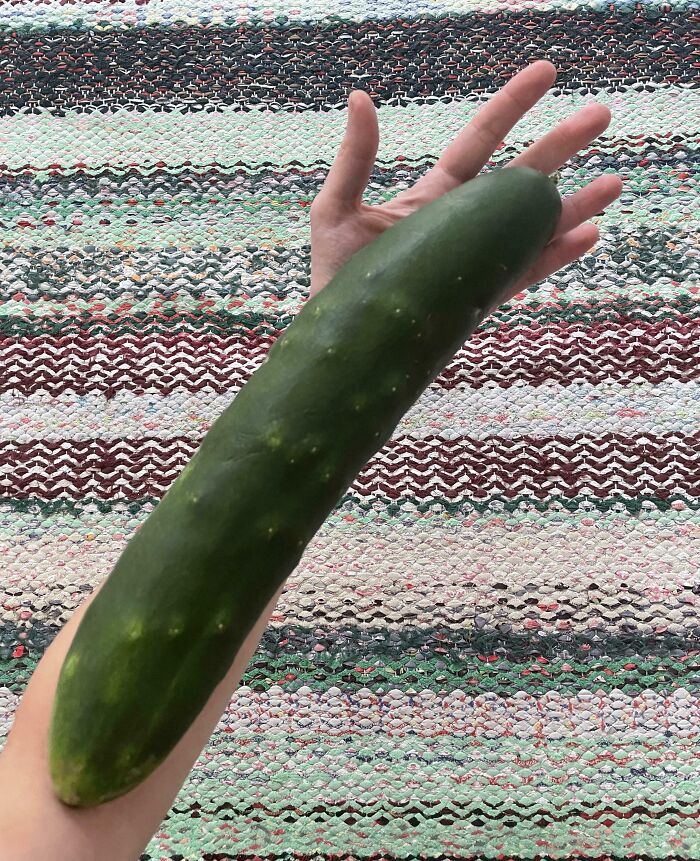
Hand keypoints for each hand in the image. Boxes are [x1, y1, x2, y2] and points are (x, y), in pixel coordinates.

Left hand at [310, 60, 621, 297]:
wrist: (343, 343)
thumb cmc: (336, 279)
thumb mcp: (337, 211)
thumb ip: (355, 161)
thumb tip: (360, 100)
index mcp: (432, 198)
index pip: (480, 142)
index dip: (512, 106)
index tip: (546, 73)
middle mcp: (462, 225)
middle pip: (520, 178)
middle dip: (560, 146)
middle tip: (601, 114)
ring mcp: (476, 262)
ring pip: (533, 226)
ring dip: (574, 205)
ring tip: (614, 184)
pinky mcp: (480, 299)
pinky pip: (524, 274)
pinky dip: (556, 257)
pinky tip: (587, 237)